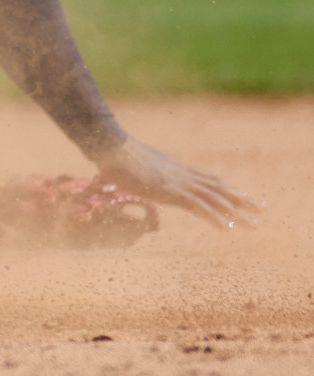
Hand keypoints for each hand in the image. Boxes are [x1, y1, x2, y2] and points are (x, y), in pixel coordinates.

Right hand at [94, 139, 263, 229]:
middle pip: (220, 188)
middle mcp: (184, 175)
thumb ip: (142, 172)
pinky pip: (198, 206)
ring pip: (215, 198)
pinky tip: (227, 228)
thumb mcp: (136, 166)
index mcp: (178, 169)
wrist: (111, 146)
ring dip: (236, 212)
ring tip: (254, 225)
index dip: (230, 189)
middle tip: (264, 211)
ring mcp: (179, 183)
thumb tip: (133, 174)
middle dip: (243, 200)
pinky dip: (214, 217)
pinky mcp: (171, 191)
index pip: (211, 180)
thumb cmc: (117, 155)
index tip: (246, 197)